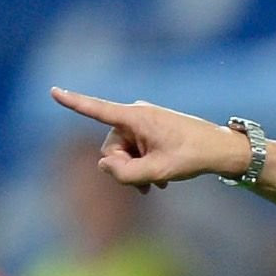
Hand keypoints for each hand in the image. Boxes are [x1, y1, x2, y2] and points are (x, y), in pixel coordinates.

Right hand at [50, 87, 248, 192]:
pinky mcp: (152, 130)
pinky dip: (144, 166)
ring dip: (136, 171)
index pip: (98, 109)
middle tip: (148, 185)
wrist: (222, 150)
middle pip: (111, 147)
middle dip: (124, 168)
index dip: (74, 102)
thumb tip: (103, 166)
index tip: (53, 90)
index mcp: (136, 117)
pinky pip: (136, 150)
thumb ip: (126, 174)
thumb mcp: (159, 171)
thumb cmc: (193, 156)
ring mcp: (144, 122)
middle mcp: (136, 115)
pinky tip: (160, 181)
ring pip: (124, 152)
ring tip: (158, 185)